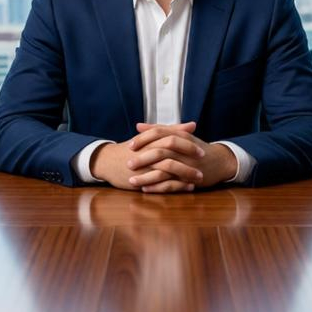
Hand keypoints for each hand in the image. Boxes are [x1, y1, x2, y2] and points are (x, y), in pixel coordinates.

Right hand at [89, 127, 205, 190]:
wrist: (108, 162)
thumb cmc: (132, 149)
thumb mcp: (150, 137)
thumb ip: (172, 130)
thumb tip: (192, 124)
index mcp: (151, 140)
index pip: (172, 138)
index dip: (188, 144)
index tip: (201, 148)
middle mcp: (148, 151)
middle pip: (172, 152)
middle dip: (189, 157)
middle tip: (203, 161)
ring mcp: (145, 166)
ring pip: (168, 168)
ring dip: (186, 173)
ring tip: (199, 177)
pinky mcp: (142, 180)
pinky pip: (162, 184)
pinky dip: (177, 186)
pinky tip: (188, 187)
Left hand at [127, 121, 237, 192]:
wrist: (220, 161)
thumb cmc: (196, 148)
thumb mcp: (180, 135)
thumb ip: (159, 130)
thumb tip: (138, 126)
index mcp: (181, 136)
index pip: (159, 133)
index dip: (143, 139)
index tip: (129, 146)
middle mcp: (184, 151)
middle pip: (160, 152)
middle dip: (142, 159)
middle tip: (128, 164)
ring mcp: (187, 166)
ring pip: (164, 171)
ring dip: (146, 177)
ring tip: (132, 181)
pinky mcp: (189, 181)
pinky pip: (171, 185)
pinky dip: (157, 188)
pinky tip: (145, 189)